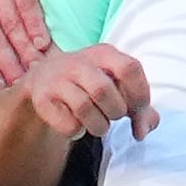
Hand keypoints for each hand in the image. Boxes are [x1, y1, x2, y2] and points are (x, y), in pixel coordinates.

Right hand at [25, 45, 156, 139]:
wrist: (44, 81)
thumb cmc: (90, 86)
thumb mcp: (117, 88)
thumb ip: (139, 108)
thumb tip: (144, 131)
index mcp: (104, 53)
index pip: (130, 68)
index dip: (140, 94)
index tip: (138, 111)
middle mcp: (79, 62)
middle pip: (105, 90)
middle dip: (116, 112)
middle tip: (111, 115)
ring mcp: (57, 79)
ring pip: (84, 108)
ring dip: (98, 126)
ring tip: (97, 124)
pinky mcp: (42, 98)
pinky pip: (68, 124)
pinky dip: (77, 132)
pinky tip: (77, 125)